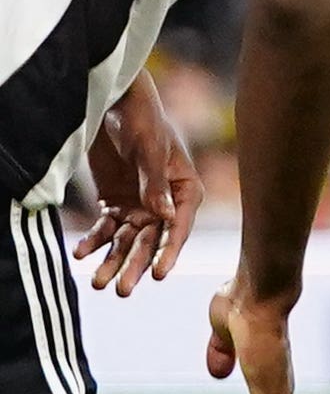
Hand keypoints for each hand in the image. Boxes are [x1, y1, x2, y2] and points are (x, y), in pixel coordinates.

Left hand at [78, 73, 200, 297]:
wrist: (113, 103)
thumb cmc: (142, 119)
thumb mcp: (150, 148)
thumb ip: (155, 183)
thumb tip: (164, 215)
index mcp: (186, 189)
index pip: (179, 226)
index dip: (169, 250)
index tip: (159, 274)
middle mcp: (165, 202)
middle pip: (151, 240)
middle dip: (136, 265)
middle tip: (122, 289)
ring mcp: (139, 204)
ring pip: (127, 241)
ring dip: (113, 262)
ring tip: (98, 284)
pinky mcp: (115, 203)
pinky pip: (105, 230)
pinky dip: (93, 242)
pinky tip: (81, 254)